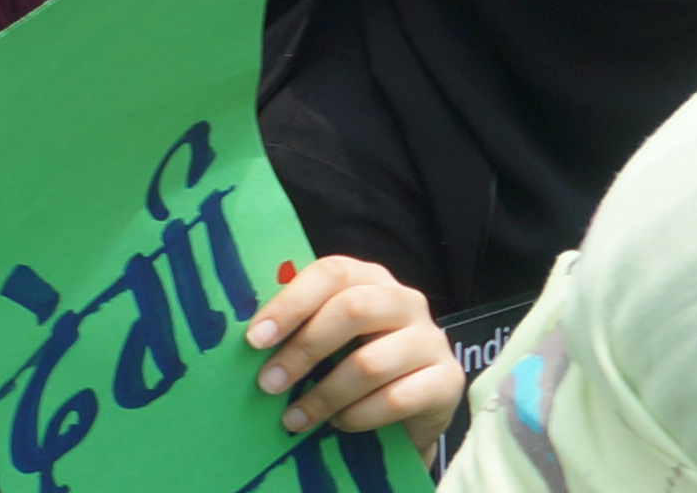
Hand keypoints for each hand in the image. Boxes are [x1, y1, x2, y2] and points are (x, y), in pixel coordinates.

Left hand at [244, 256, 458, 458]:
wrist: (410, 409)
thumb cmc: (353, 368)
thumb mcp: (328, 341)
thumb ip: (300, 329)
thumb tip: (249, 339)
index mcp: (372, 281)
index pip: (333, 272)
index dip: (291, 302)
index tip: (255, 339)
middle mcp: (407, 302)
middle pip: (353, 309)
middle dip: (303, 350)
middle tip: (268, 384)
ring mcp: (432, 340)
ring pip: (370, 363)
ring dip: (323, 396)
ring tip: (293, 419)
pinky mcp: (447, 379)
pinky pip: (395, 399)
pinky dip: (358, 417)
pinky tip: (340, 424)